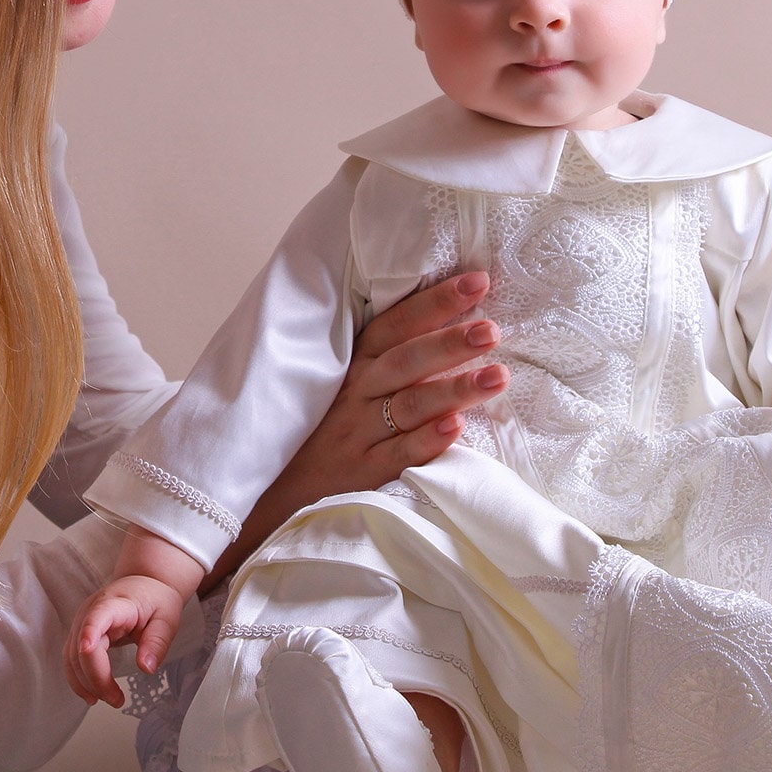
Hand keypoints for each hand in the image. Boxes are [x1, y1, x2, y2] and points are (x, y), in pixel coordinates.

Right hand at [64, 574, 183, 708]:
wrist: (145, 582)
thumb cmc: (156, 599)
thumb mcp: (167, 618)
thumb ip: (157, 642)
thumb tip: (146, 668)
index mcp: (115, 603)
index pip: (96, 617)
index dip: (89, 633)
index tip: (87, 650)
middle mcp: (92, 610)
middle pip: (82, 647)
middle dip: (96, 678)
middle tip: (117, 700)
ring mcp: (83, 620)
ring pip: (72, 657)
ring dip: (85, 683)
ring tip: (108, 700)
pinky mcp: (80, 632)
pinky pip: (72, 658)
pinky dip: (79, 678)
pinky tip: (92, 693)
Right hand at [201, 272, 507, 589]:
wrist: (274, 489)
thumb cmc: (325, 425)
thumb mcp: (349, 381)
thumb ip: (393, 354)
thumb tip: (456, 321)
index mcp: (355, 361)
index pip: (398, 324)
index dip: (436, 301)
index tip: (478, 281)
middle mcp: (356, 392)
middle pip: (407, 361)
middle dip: (449, 342)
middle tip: (491, 328)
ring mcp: (357, 433)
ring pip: (409, 405)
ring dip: (453, 390)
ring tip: (497, 377)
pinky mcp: (362, 473)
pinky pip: (398, 455)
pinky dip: (426, 441)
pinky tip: (456, 428)